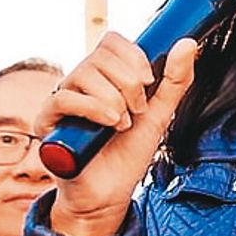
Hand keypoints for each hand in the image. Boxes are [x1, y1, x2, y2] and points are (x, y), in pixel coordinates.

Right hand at [40, 34, 198, 235]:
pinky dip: (93, 108)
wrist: (110, 194)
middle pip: (100, 55)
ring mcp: (63, 100)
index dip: (133, 56)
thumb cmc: (128, 155)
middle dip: (129, 83)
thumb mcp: (159, 114)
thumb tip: (187, 44)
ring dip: (114, 99)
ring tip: (122, 124)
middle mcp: (81, 83)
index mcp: (105, 77)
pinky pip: (63, 98)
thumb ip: (175, 81)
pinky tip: (109, 124)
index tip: (149, 81)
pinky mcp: (48, 121)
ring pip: (83, 73)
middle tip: (137, 110)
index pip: (111, 41)